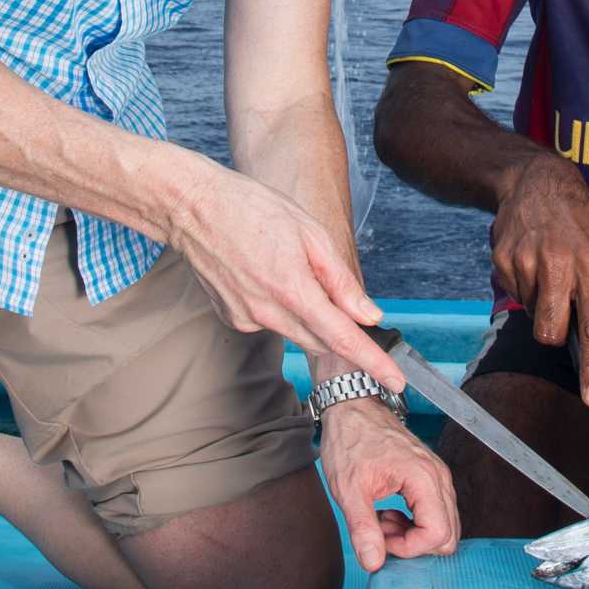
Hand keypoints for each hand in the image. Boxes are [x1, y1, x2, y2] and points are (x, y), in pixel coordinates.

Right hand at [165, 161, 405, 393]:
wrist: (193, 208)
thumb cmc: (251, 209)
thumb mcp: (310, 233)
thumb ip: (341, 281)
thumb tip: (368, 314)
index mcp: (293, 290)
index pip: (343, 339)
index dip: (373, 362)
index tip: (396, 381)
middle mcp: (268, 313)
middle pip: (321, 340)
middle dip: (341, 332)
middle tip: (347, 306)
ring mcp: (246, 319)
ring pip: (296, 332)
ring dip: (309, 316)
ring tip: (292, 269)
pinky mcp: (231, 318)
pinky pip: (269, 322)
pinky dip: (279, 308)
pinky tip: (266, 275)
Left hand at [318, 397, 460, 572]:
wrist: (351, 409)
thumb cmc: (349, 441)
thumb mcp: (348, 489)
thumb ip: (363, 528)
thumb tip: (373, 563)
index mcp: (423, 477)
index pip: (438, 534)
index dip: (409, 548)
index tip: (381, 539)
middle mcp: (438, 477)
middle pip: (448, 535)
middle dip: (414, 544)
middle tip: (382, 531)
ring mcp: (437, 476)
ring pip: (444, 526)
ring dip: (413, 534)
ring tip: (382, 520)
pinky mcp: (430, 477)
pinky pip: (436, 513)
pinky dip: (415, 523)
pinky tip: (390, 513)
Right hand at [491, 154, 588, 405]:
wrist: (536, 182)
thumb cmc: (580, 222)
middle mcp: (559, 266)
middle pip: (549, 333)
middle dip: (553, 332)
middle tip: (559, 306)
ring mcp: (527, 262)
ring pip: (531, 314)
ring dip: (540, 301)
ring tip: (548, 266)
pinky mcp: (502, 260)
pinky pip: (515, 294)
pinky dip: (525, 286)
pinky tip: (531, 259)